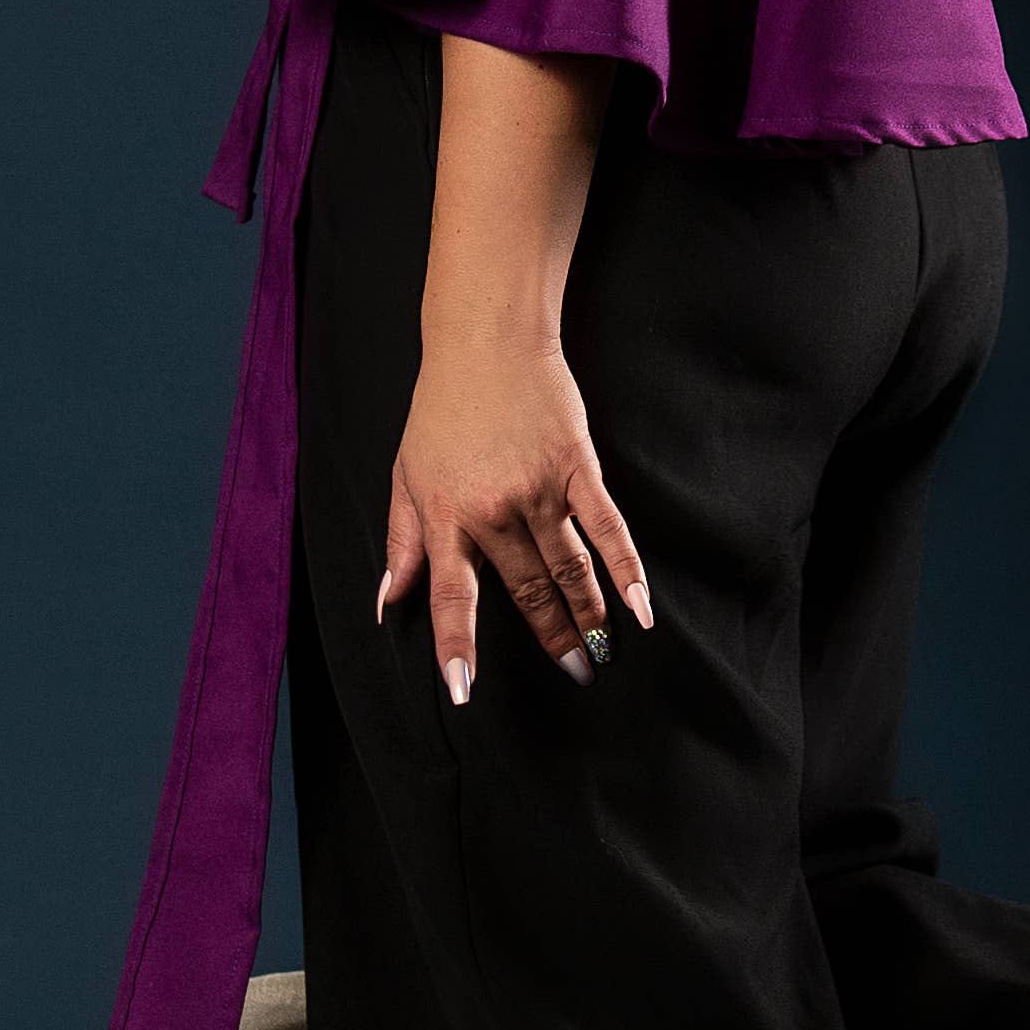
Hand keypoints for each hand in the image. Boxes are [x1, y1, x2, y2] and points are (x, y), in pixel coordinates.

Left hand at [378, 320, 651, 705]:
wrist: (485, 339)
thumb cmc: (441, 408)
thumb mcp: (406, 475)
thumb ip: (402, 542)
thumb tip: (388, 600)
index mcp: (445, 516)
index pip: (451, 596)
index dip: (458, 646)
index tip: (465, 690)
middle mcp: (492, 511)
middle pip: (526, 591)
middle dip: (551, 639)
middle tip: (574, 676)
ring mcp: (538, 491)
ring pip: (568, 570)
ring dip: (588, 616)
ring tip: (600, 651)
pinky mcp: (577, 469)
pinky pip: (607, 529)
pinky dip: (626, 570)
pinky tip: (640, 606)